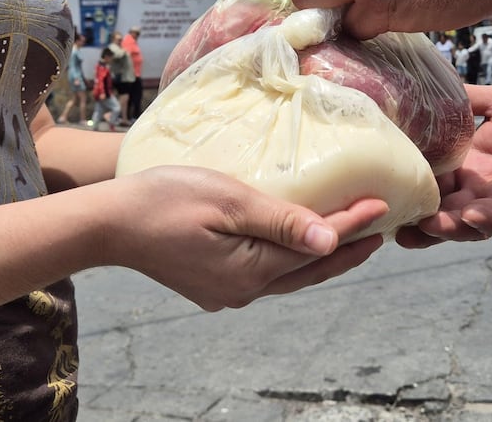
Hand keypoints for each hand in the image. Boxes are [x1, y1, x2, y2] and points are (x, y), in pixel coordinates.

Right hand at [107, 166, 388, 309]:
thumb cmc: (165, 199)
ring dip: (321, 256)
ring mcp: (227, 292)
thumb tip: (328, 241)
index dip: (353, 225)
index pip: (317, 247)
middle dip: (348, 249)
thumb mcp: (229, 201)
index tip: (383, 205)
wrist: (108, 222)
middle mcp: (243, 291)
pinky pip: (266, 274)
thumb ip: (281, 221)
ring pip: (289, 275)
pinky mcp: (213, 286)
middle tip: (382, 229)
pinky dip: (292, 259)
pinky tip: (299, 245)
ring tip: (352, 237)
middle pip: (309, 270)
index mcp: (251, 271)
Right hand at [396, 84, 491, 247]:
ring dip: (451, 228)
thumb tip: (422, 83)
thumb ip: (464, 99)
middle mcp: (484, 191)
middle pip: (447, 213)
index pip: (433, 183)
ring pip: (474, 224)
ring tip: (428, 225)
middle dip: (422, 223)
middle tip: (394, 226)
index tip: (380, 191)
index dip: (410, 189)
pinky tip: (474, 217)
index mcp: (471, 167)